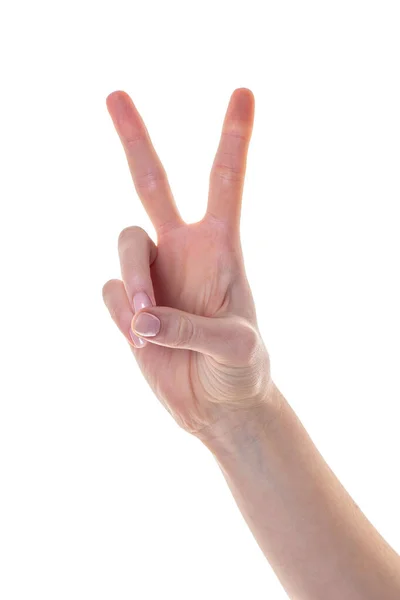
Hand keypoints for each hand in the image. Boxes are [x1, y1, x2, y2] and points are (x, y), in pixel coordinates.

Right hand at [102, 88, 276, 436]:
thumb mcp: (236, 348)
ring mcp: (152, 275)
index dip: (233, 138)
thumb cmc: (241, 371)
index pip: (225, 182)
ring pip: (125, 246)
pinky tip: (142, 336)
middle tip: (113, 93)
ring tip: (147, 325)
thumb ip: (190, 329)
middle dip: (135, 138)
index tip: (243, 91)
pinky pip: (111, 290)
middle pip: (151, 182)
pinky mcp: (128, 303)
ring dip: (134, 281)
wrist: (216, 406)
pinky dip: (123, 313)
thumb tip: (141, 318)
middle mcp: (183, 250)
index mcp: (221, 248)